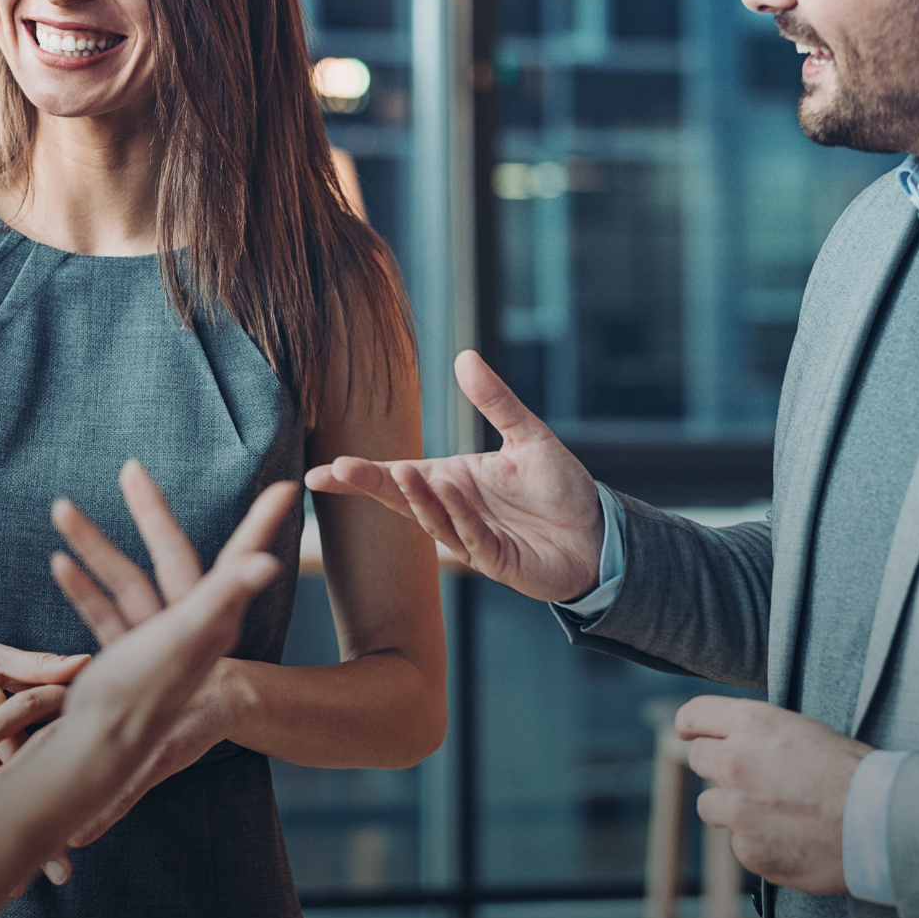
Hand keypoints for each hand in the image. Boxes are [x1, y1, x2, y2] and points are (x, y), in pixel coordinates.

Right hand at [38, 462, 294, 842]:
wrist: (101, 753)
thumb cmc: (147, 693)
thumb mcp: (187, 636)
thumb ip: (223, 594)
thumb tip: (268, 560)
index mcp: (211, 615)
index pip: (241, 556)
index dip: (262, 522)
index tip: (288, 487)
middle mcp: (189, 625)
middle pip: (170, 553)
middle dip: (149, 510)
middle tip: (131, 467)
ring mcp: (154, 643)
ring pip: (124, 579)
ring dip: (92, 544)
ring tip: (59, 507)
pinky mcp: (125, 661)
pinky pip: (103, 614)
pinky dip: (82, 588)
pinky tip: (58, 563)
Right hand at [305, 350, 601, 602]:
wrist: (598, 533)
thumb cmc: (559, 488)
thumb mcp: (527, 436)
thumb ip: (495, 401)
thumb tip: (464, 356)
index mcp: (451, 481)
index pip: (396, 476)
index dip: (359, 476)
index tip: (320, 473)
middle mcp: (452, 510)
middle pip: (401, 498)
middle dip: (371, 486)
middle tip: (341, 469)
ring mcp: (470, 538)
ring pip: (432, 519)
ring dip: (416, 498)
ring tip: (403, 471)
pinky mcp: (494, 561)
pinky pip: (470, 537)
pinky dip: (457, 514)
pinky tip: (448, 490)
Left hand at [675, 696, 869, 894]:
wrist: (880, 823)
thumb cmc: (853, 773)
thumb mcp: (803, 732)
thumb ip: (760, 735)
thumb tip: (734, 739)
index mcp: (751, 723)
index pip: (694, 715)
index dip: (690, 724)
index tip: (689, 732)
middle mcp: (734, 762)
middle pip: (698, 759)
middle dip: (717, 767)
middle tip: (748, 778)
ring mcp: (737, 809)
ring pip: (710, 806)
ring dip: (732, 809)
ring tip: (775, 813)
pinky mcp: (747, 849)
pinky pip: (739, 843)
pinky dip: (758, 842)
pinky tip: (791, 839)